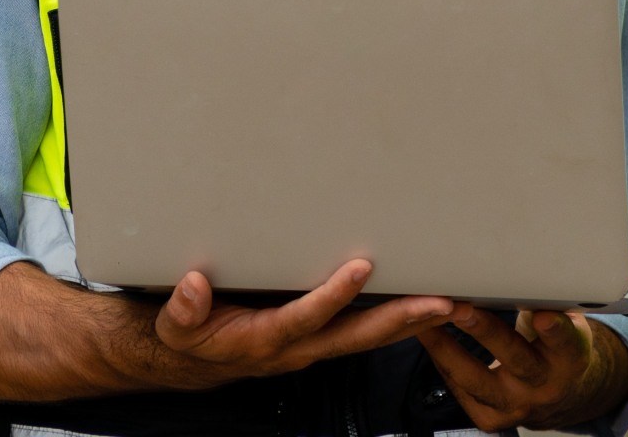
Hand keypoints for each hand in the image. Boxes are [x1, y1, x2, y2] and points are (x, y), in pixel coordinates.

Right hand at [154, 259, 455, 387]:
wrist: (196, 358)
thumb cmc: (192, 335)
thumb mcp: (175, 326)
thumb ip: (183, 309)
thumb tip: (194, 286)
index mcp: (263, 340)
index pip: (305, 318)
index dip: (333, 295)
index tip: (360, 268)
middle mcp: (298, 347)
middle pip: (357, 336)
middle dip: (402, 320)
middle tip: (441, 302)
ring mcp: (315, 345)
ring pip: (370, 337)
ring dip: (412, 322)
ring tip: (452, 303)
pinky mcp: (323, 337)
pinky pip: (366, 333)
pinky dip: (400, 322)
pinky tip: (426, 307)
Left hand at [416, 307, 627, 431]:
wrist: (560, 394)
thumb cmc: (556, 344)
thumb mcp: (565, 321)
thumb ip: (548, 300)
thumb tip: (524, 259)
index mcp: (570, 358)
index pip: (565, 342)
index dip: (555, 330)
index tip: (543, 315)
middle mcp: (544, 385)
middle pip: (515, 358)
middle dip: (487, 333)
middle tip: (463, 310)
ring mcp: (517, 406)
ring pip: (477, 380)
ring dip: (448, 349)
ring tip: (425, 322)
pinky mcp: (492, 417)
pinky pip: (462, 391)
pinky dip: (442, 364)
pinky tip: (428, 340)